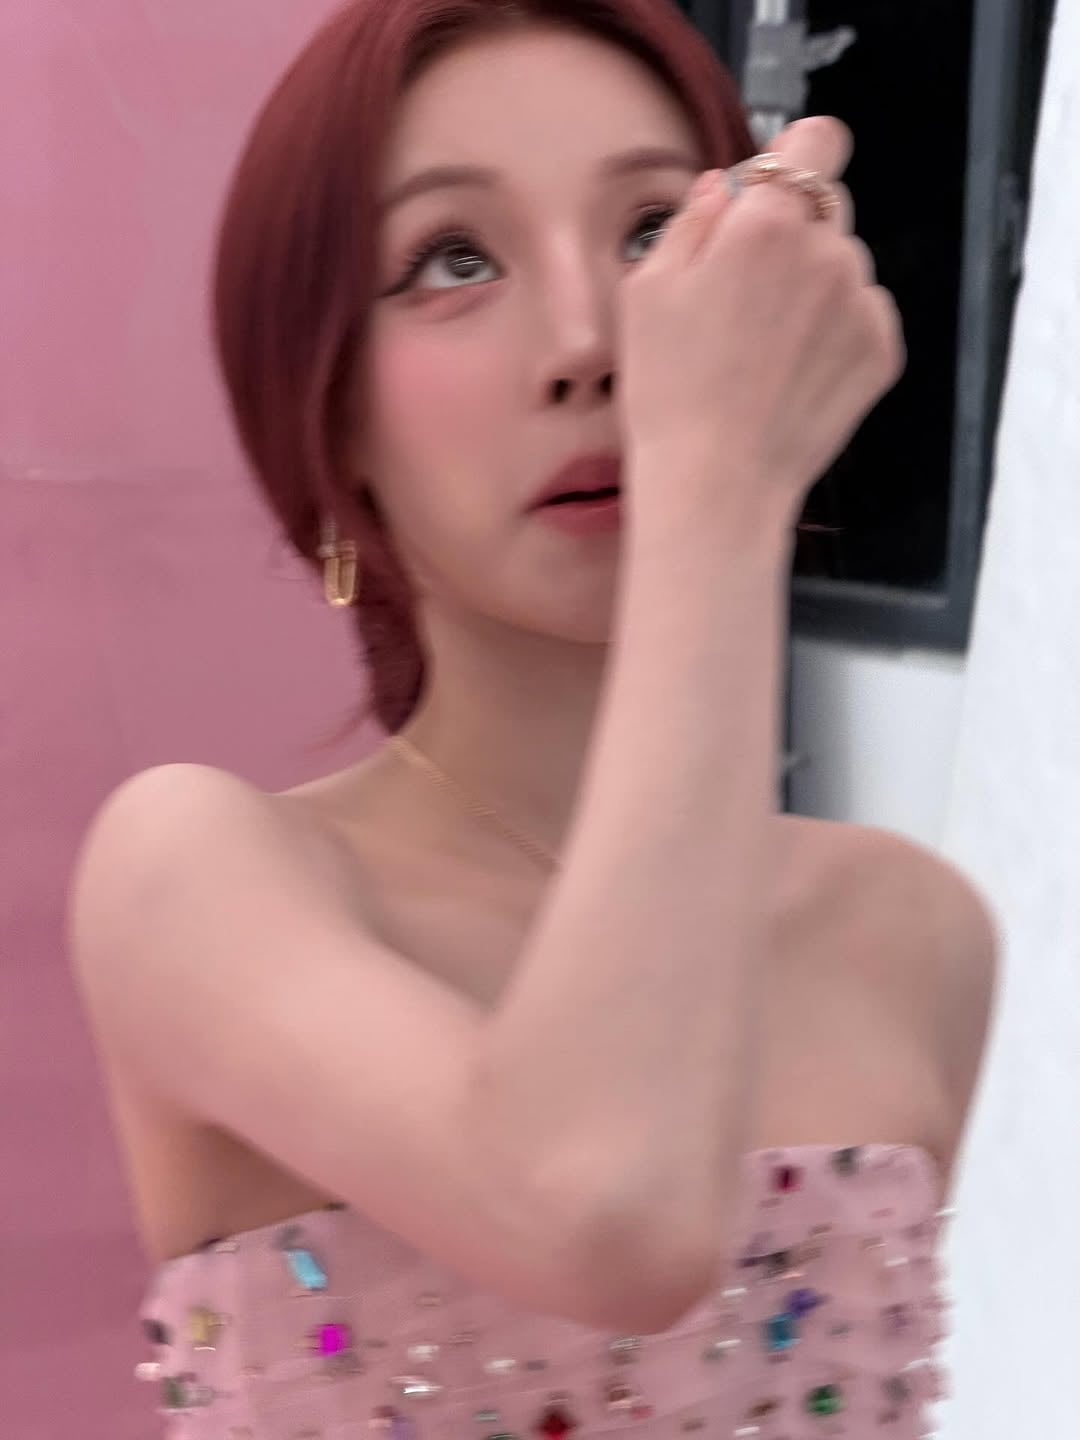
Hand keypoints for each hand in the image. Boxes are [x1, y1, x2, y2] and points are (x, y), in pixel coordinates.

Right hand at [619, 117, 904, 529]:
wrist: (717, 484)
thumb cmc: (670, 392)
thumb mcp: (647, 292)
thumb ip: (692, 222)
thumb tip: (724, 190)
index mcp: (767, 223)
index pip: (818, 141)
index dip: (795, 159)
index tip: (774, 192)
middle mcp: (829, 250)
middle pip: (827, 207)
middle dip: (793, 233)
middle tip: (746, 296)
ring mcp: (862, 303)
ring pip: (846, 266)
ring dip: (815, 288)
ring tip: (765, 349)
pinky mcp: (882, 351)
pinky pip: (864, 316)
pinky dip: (836, 333)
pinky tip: (791, 373)